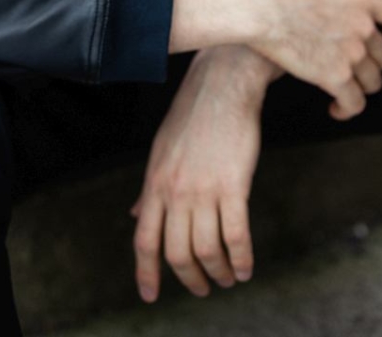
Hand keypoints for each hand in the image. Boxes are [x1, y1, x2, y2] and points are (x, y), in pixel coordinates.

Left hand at [129, 45, 278, 304]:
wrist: (222, 84)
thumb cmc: (193, 116)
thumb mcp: (161, 151)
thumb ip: (150, 189)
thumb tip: (136, 216)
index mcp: (155, 182)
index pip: (144, 239)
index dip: (146, 272)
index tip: (150, 295)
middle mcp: (174, 190)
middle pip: (176, 252)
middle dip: (189, 279)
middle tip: (202, 288)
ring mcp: (203, 188)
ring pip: (206, 249)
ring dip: (217, 272)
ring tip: (227, 278)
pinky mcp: (233, 185)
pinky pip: (236, 235)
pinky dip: (240, 259)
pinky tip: (245, 267)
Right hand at [248, 0, 381, 119]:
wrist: (262, 9)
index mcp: (359, 0)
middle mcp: (363, 27)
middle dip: (371, 66)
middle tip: (352, 69)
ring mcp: (353, 54)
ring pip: (373, 83)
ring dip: (359, 89)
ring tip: (343, 92)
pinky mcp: (337, 77)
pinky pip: (355, 103)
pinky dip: (347, 109)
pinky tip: (335, 109)